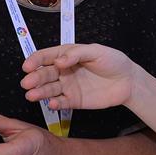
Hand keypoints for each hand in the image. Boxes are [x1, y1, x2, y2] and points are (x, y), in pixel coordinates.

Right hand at [21, 44, 138, 110]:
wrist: (128, 81)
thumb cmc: (113, 61)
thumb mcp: (96, 51)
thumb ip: (76, 54)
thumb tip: (58, 60)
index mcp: (67, 55)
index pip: (46, 56)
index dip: (35, 60)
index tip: (27, 66)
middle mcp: (64, 71)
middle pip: (44, 74)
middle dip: (34, 78)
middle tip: (27, 82)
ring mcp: (68, 86)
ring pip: (49, 89)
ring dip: (39, 92)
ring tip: (32, 95)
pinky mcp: (74, 101)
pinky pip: (61, 103)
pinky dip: (55, 104)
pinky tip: (52, 104)